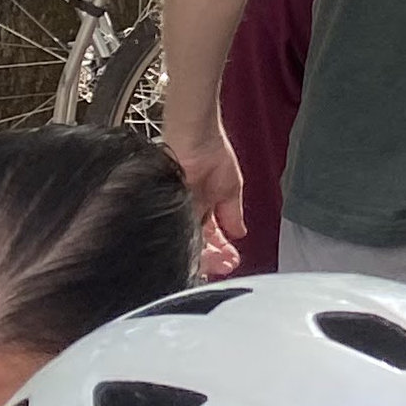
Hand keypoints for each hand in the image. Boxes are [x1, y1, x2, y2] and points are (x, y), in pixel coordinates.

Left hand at [165, 123, 246, 256]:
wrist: (196, 139)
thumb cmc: (213, 154)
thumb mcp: (231, 188)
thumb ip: (232, 213)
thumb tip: (240, 232)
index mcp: (206, 207)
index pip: (213, 236)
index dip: (223, 249)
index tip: (231, 260)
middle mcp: (190, 211)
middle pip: (200, 241)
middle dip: (214, 257)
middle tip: (225, 266)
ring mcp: (176, 210)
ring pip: (187, 239)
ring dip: (203, 254)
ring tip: (215, 265)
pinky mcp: (164, 207)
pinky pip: (175, 230)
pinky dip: (186, 243)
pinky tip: (197, 252)